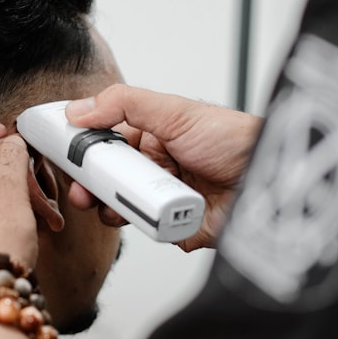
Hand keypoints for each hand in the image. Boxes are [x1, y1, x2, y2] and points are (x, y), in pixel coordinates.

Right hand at [65, 84, 262, 250]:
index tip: (64, 157)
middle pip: (111, 180)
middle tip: (81, 192)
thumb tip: (80, 109)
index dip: (85, 152)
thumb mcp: (175, 112)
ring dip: (113, 209)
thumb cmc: (235, 140)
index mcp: (154, 137)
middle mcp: (158, 167)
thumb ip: (124, 105)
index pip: (107, 144)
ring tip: (110, 207)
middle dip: (92, 186)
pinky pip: (152, 233)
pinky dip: (146, 229)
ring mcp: (167, 199)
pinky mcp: (179, 228)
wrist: (273, 180)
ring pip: (125, 209)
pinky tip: (147, 220)